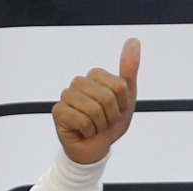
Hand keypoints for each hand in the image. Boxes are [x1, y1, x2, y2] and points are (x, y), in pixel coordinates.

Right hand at [52, 38, 140, 164]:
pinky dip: (89, 132)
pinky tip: (84, 132)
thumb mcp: (126, 98)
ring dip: (100, 125)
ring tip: (94, 127)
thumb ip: (129, 70)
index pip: (119, 86)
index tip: (116, 111)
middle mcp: (79, 82)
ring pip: (94, 110)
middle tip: (105, 122)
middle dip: (111, 117)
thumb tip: (133, 40)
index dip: (122, 105)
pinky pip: (82, 121)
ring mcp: (67, 95)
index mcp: (95, 76)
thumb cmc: (109, 124)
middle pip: (107, 97)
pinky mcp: (58, 111)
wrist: (94, 149)